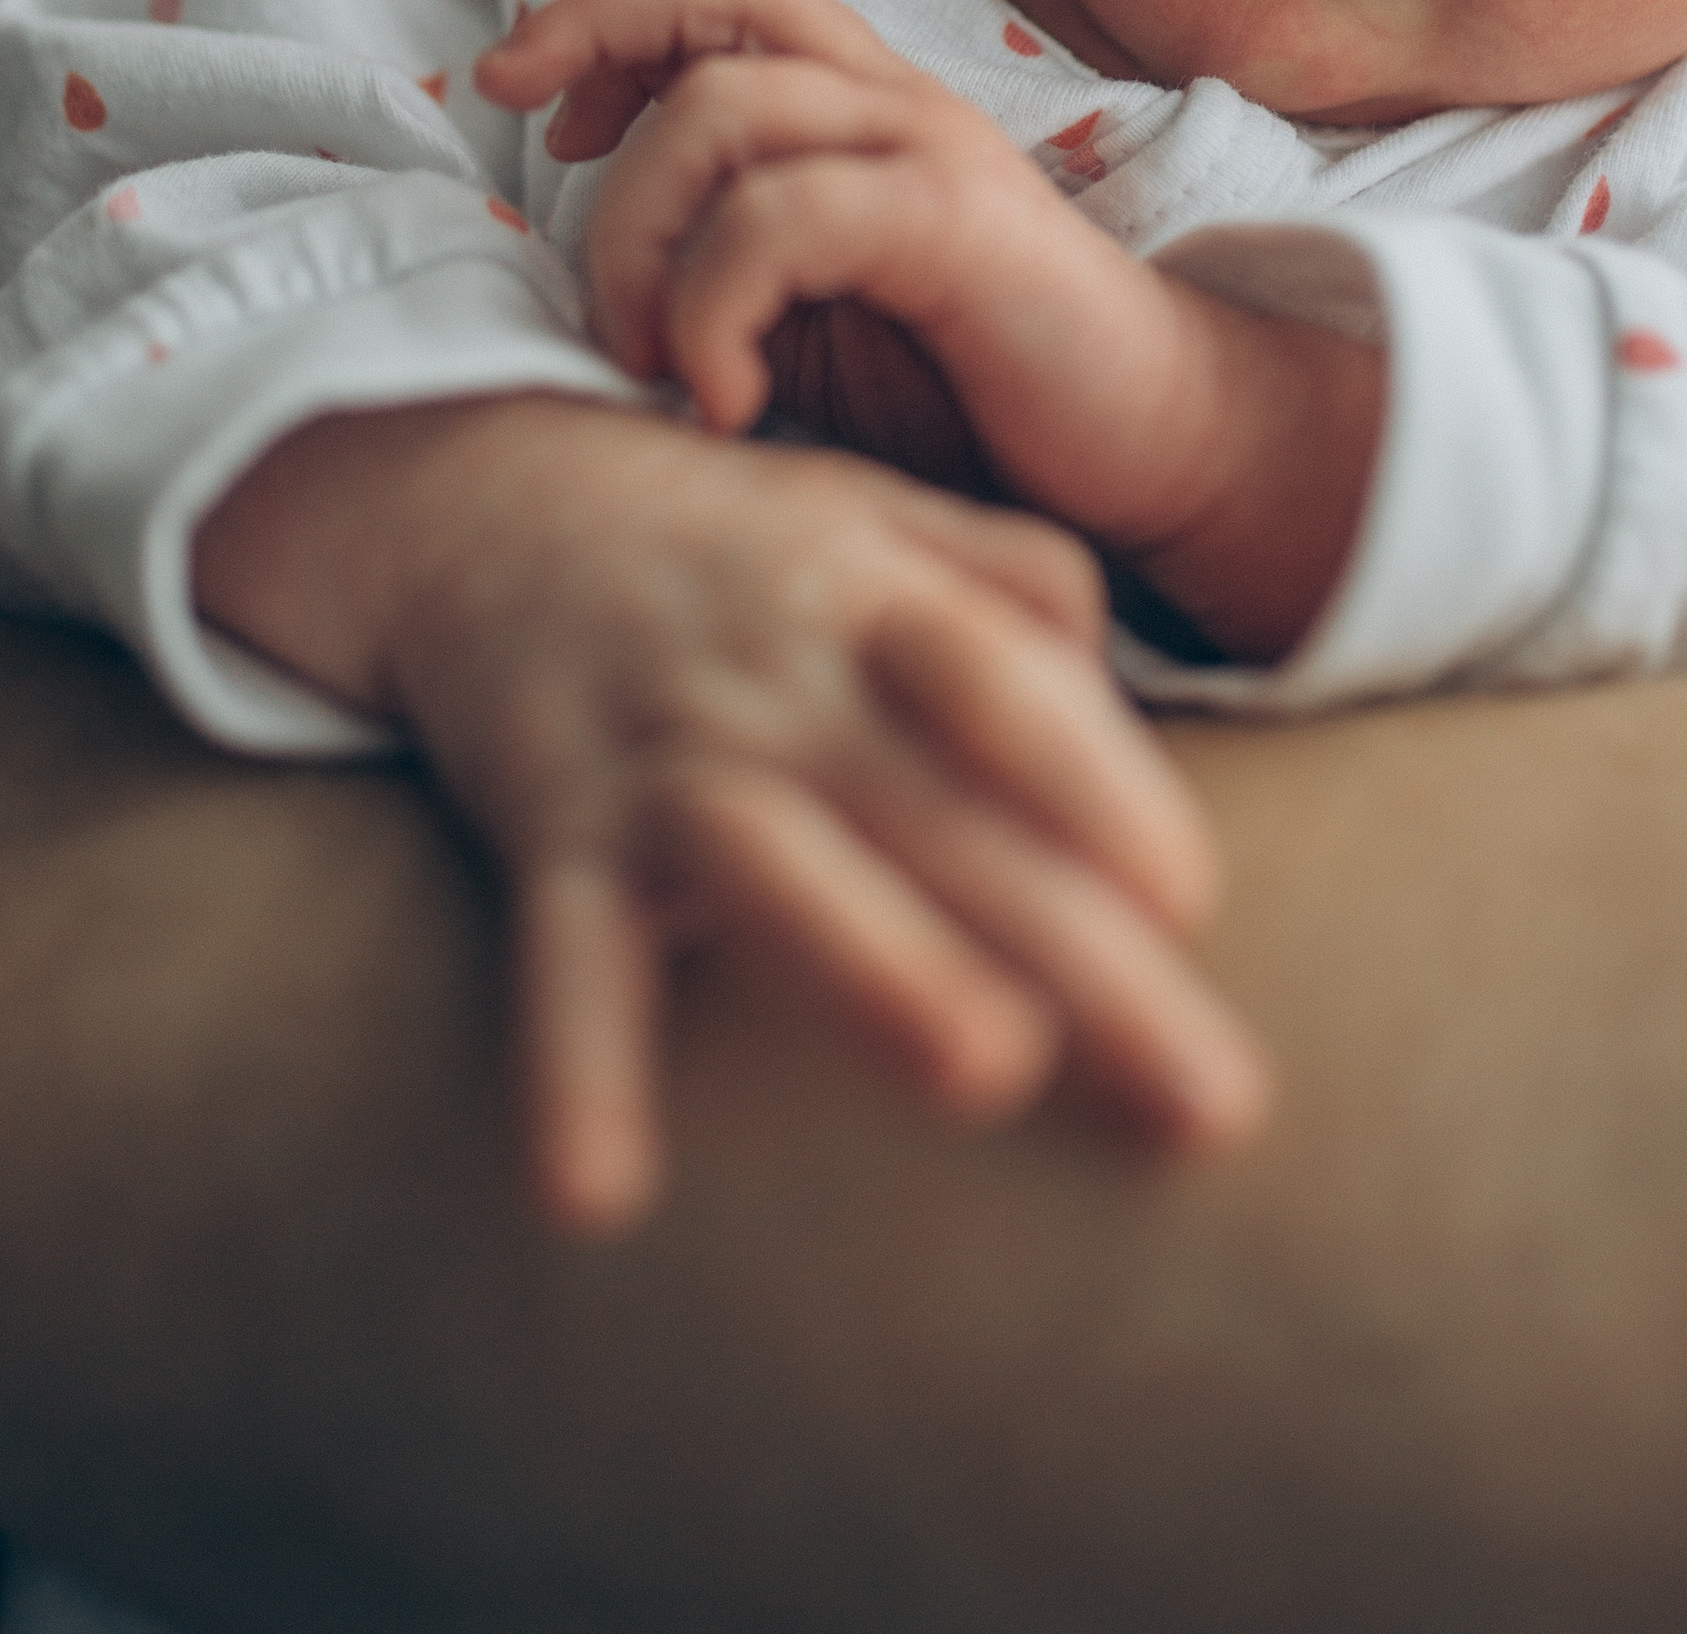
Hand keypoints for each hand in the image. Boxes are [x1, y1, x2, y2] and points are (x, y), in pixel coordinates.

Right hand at [196, 393, 1270, 1236]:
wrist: (476, 496)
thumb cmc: (724, 540)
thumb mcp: (876, 508)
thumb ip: (1021, 584)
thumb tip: (1136, 720)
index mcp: (874, 598)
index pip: (1004, 684)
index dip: (1099, 781)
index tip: (1190, 898)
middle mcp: (780, 674)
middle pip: (946, 813)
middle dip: (1084, 956)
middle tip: (1210, 1097)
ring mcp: (664, 752)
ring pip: (775, 859)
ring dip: (879, 964)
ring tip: (986, 1071)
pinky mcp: (551, 826)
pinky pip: (565, 950)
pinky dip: (576, 1062)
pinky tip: (597, 1191)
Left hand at [476, 0, 1385, 659]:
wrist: (1161, 458)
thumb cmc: (980, 401)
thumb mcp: (818, 318)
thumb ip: (723, 259)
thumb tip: (574, 262)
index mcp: (862, 109)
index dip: (604, 13)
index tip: (519, 91)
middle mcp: (898, 102)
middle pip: (713, 11)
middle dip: (593, 76)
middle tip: (563, 232)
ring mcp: (933, 154)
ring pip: (721, 115)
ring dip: (639, 243)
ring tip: (649, 358)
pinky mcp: (959, 227)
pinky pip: (786, 215)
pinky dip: (715, 307)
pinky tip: (726, 397)